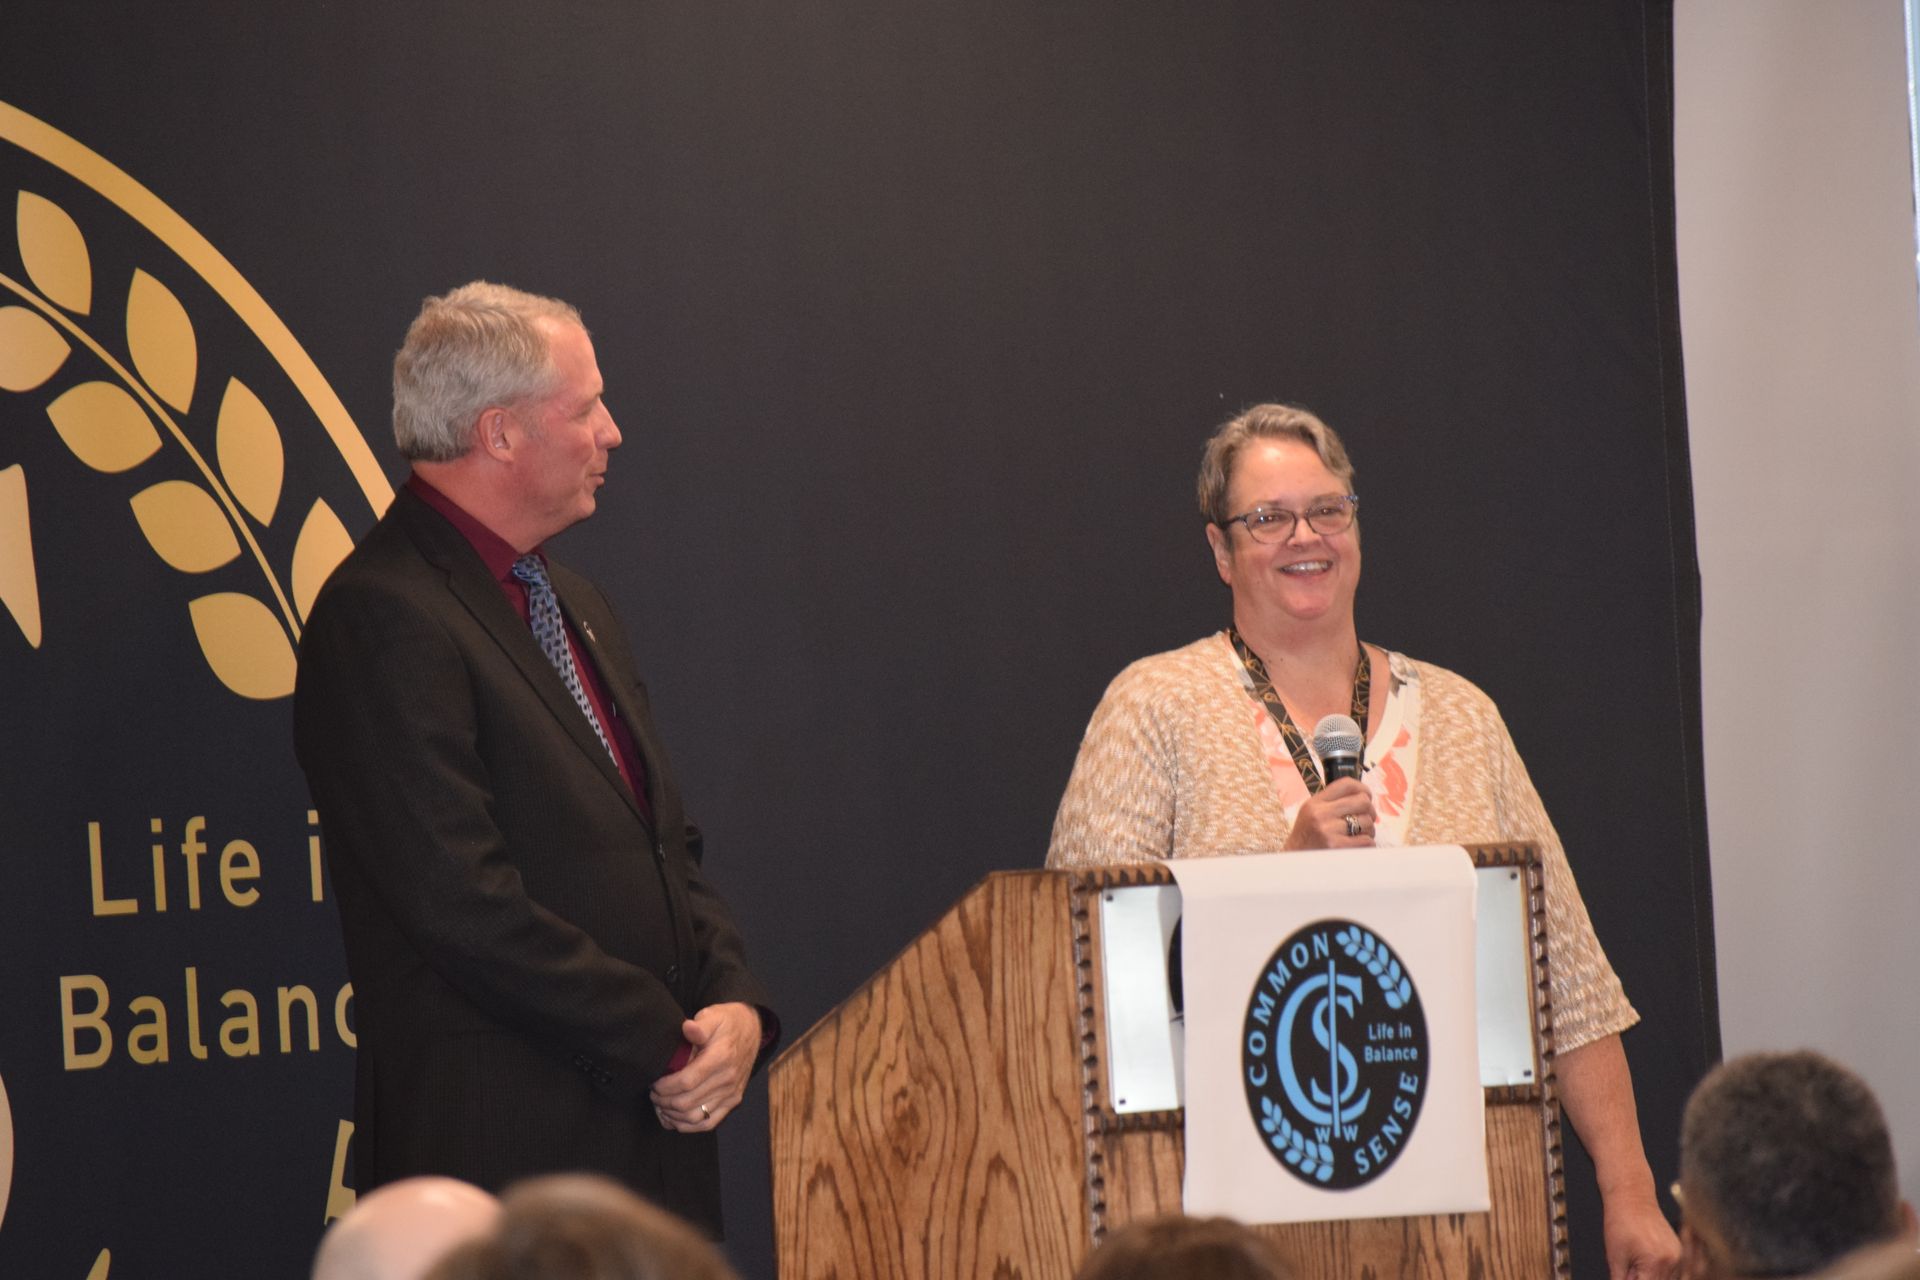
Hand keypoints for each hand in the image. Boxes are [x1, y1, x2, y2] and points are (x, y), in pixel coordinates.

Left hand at [649, 1002, 760, 1132]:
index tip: (654, 1082)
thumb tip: (687, 1028)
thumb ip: (700, 1025)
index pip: (686, 1082)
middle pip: (687, 1102)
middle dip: (664, 1101)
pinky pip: (708, 1124)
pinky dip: (688, 1126)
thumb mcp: (714, 1016)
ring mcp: (731, 1093)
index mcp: (721, 1058)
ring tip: (661, 1105)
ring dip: (672, 1115)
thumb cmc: (727, 1023)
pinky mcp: (733, 1102)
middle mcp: (727, 1079)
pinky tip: (674, 1118)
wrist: (752, 1031)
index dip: (665, 1087)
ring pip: (695, 1117)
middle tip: (653, 1093)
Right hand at [1282, 777, 1375, 849]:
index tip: (1367, 796)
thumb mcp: (1311, 814)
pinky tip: (1356, 846)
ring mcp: (1328, 831)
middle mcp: (1321, 814)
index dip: (1363, 789)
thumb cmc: (1307, 839)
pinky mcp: (1337, 847)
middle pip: (1362, 802)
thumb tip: (1363, 797)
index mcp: (1315, 803)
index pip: (1347, 785)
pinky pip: (1366, 841)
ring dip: (1368, 830)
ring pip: (1367, 822)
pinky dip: (1366, 844)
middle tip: (1367, 819)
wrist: (1294, 865)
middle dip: (1370, 811)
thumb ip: (1331, 803)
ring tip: (1359, 835)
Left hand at [1601, 1183, 1681, 1279]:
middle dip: (1642, 1278)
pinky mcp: (1678, 1250)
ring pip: (1665, 1279)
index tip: (1627, 1276)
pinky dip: (1657, 1269)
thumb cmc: (1621, 1222)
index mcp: (1656, 1263)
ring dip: (1651, 1276)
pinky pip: (1670, 1269)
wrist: (1631, 1197)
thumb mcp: (1615, 1257)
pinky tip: (1644, 1256)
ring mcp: (1678, 1255)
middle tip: (1629, 1267)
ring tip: (1635, 1259)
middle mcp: (1672, 1260)